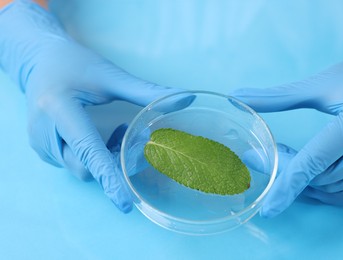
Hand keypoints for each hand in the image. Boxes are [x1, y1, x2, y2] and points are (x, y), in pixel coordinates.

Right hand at [0, 1, 179, 211]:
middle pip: (86, 167)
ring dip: (106, 159)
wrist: (40, 61)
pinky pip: (74, 164)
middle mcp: (44, 132)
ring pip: (81, 169)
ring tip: (119, 132)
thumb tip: (185, 98)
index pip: (88, 150)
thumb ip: (146, 91)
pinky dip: (94, 158)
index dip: (109, 177)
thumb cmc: (75, 64)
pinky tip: (103, 138)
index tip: (126, 203)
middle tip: (138, 141)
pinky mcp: (43, 150)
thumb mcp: (110, 75)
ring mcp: (40, 144)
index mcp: (58, 109)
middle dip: (116, 163)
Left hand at [232, 43, 342, 216]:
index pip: (313, 163)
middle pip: (320, 178)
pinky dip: (330, 193)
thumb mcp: (319, 85)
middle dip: (288, 173)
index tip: (268, 208)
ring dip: (307, 184)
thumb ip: (277, 97)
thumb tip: (237, 97)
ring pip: (336, 189)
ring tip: (289, 162)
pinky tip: (313, 181)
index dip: (286, 187)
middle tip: (268, 156)